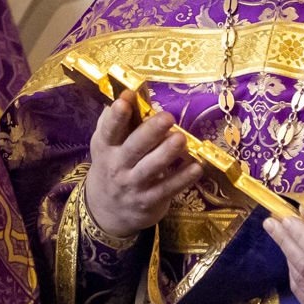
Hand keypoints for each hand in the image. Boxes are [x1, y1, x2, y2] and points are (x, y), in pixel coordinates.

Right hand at [83, 91, 203, 239]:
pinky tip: (197, 167)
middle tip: (167, 117)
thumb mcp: (108, 145)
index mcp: (106, 147)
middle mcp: (118, 166)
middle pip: (134, 147)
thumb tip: (129, 93)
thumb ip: (118, 122)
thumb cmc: (112, 165)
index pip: (109, 130)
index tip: (125, 100)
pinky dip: (183, 179)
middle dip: (150, 132)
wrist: (106, 210)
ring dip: (167, 153)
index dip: (116, 116)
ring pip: (151, 168)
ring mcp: (134, 185)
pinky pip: (168, 188)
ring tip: (181, 139)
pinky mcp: (150, 200)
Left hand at [266, 213, 303, 303]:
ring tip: (280, 235)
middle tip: (271, 223)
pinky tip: (291, 258)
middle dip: (286, 242)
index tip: (286, 218)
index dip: (302, 235)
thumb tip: (303, 210)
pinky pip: (301, 292)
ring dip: (288, 255)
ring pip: (301, 279)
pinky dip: (293, 273)